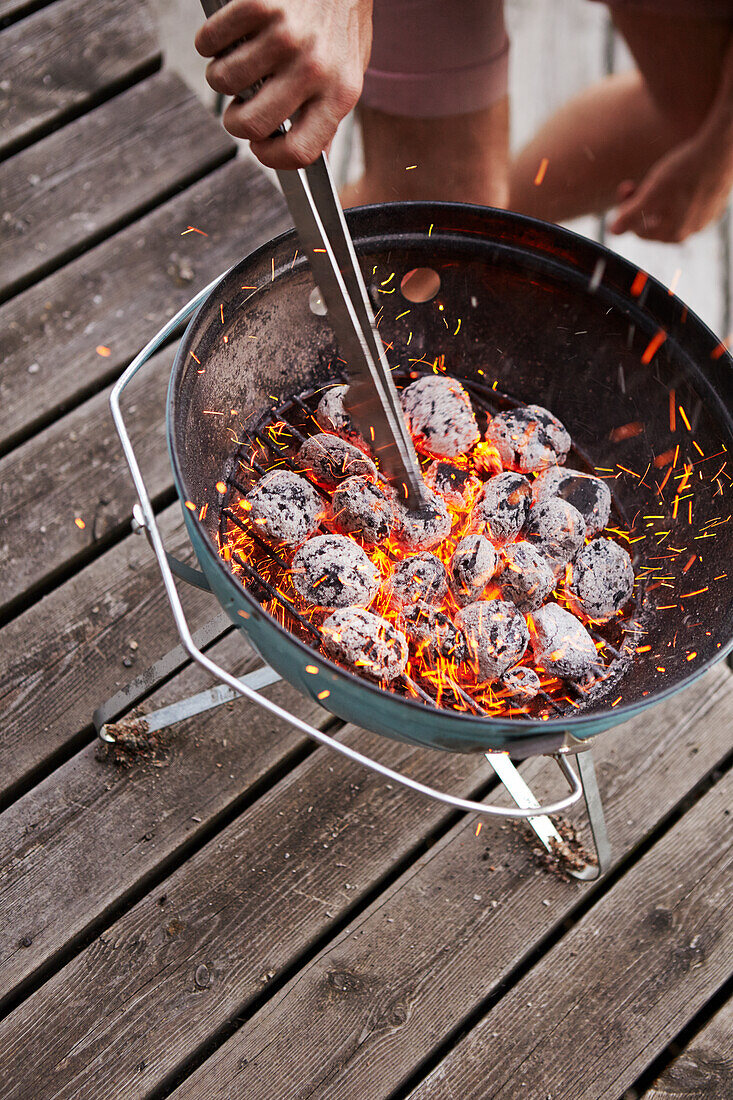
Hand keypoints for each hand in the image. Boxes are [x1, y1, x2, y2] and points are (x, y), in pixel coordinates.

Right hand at [195, 0, 372, 168]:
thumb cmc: (343, 21)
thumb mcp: (349, 74)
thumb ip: (329, 116)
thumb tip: (316, 159)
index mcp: (340, 94)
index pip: (299, 152)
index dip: (270, 156)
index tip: (260, 145)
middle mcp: (314, 68)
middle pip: (252, 123)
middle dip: (234, 122)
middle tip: (238, 107)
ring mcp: (285, 36)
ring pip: (224, 81)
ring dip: (221, 76)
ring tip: (239, 61)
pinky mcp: (259, 5)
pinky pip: (211, 40)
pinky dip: (210, 42)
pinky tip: (229, 36)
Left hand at [609, 133, 732, 241]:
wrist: (720, 150)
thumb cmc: (684, 172)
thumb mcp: (650, 193)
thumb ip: (630, 215)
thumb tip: (613, 231)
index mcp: (673, 234)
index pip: (640, 232)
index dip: (627, 213)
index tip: (625, 190)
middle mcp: (690, 231)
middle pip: (655, 222)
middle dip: (640, 203)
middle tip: (632, 184)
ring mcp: (704, 219)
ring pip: (672, 212)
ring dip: (658, 197)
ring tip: (656, 178)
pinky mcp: (714, 204)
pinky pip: (689, 203)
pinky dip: (678, 192)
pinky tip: (678, 177)